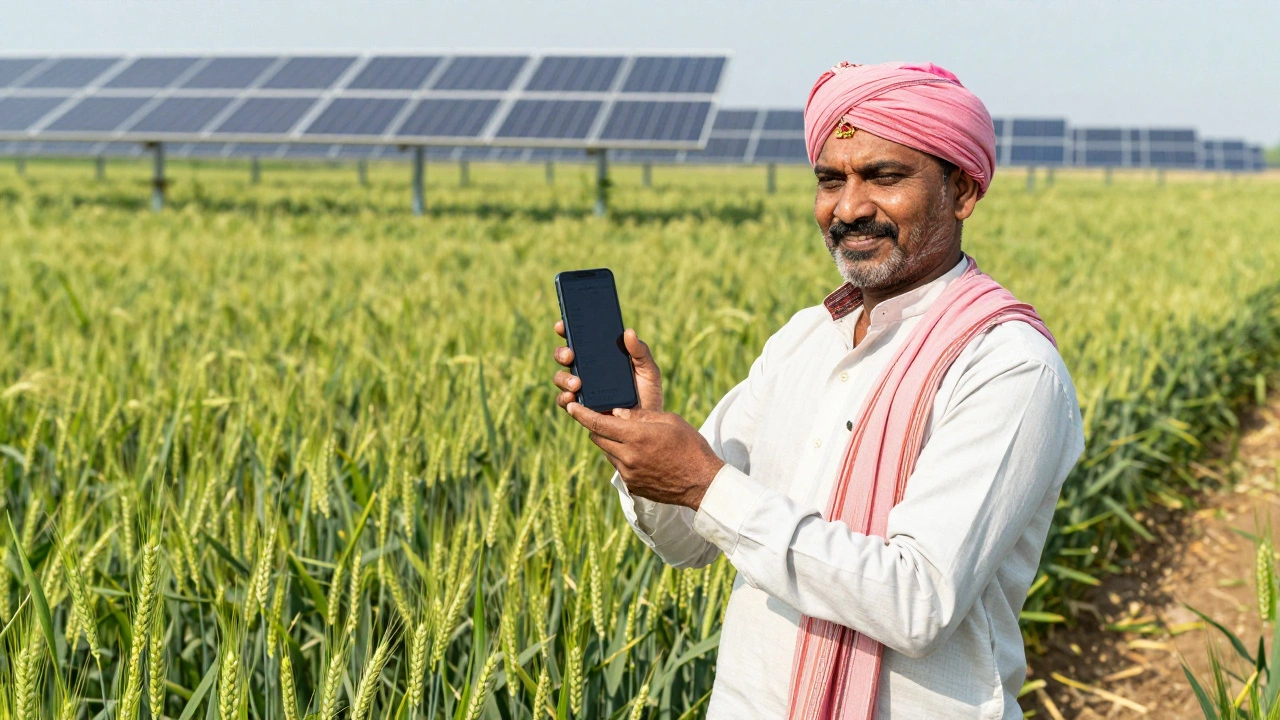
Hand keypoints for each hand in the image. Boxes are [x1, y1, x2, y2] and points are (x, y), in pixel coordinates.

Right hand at [552, 322, 662, 411]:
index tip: (562, 326)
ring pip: (561, 378)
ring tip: (577, 383)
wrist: (648, 426)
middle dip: (562, 353)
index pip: (579, 340)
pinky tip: (572, 398)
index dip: (567, 330)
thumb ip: (640, 352)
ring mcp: (581, 390)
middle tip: (570, 355)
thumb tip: (628, 332)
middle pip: (565, 357)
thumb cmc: (647, 394)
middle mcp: (586, 371)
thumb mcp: (648, 370)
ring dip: (563, 378)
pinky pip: (565, 402)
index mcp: (600, 358)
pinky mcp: (580, 409)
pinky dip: (564, 399)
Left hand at [563, 404, 723, 509]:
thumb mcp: (668, 420)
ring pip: (607, 453)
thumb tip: (615, 413)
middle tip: (607, 418)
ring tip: (631, 437)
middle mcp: (628, 457)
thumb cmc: (690, 446)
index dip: (581, 414)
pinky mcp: (632, 486)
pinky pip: (618, 467)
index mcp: (636, 437)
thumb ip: (638, 415)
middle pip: (597, 438)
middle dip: (597, 427)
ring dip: (611, 442)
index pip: (598, 423)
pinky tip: (641, 454)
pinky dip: (622, 457)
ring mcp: (629, 474)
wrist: (702, 482)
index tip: (571, 406)